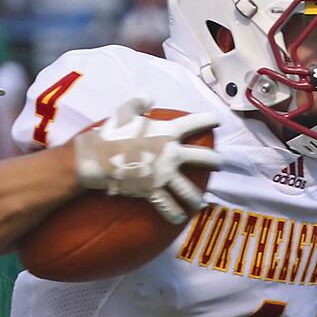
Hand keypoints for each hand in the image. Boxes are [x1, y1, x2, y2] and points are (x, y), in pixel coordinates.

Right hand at [73, 97, 220, 223]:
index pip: (195, 123)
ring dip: (196, 199)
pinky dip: (174, 215)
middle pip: (204, 158)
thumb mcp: (124, 112)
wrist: (96, 158)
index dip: (209, 120)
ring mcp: (164, 174)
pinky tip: (179, 219)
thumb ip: (139, 103)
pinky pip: (168, 206)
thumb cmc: (110, 134)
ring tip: (200, 203)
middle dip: (215, 161)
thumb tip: (148, 98)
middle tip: (219, 164)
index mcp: (167, 131)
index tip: (218, 121)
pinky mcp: (153, 191)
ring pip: (189, 191)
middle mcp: (171, 153)